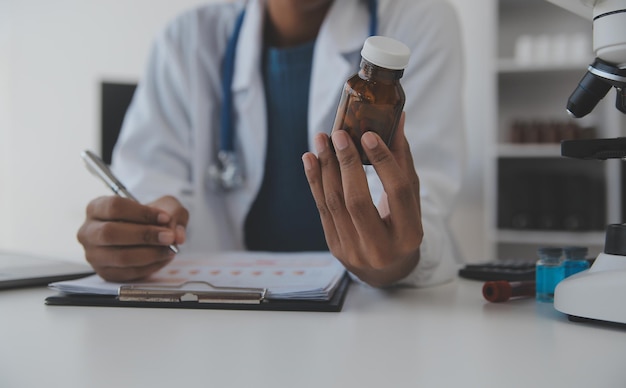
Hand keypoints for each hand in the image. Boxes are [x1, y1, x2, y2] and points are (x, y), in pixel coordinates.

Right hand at [77, 195, 188, 281]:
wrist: (143, 233)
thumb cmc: (150, 217)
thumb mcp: (164, 206)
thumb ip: (174, 214)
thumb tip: (177, 235)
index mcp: (96, 207)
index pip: (115, 207)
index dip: (142, 213)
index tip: (165, 218)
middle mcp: (88, 231)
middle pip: (111, 233)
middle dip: (144, 235)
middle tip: (168, 237)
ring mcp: (94, 255)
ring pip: (120, 257)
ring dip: (150, 254)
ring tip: (170, 249)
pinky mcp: (105, 273)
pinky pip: (128, 273)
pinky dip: (150, 267)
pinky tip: (163, 258)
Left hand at [302, 113, 421, 286]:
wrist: (386, 269)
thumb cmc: (401, 226)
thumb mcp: (410, 199)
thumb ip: (403, 162)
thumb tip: (397, 120)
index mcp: (409, 235)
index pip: (398, 192)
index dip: (383, 161)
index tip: (369, 134)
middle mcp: (381, 248)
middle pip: (358, 201)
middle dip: (347, 163)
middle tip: (339, 134)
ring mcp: (354, 251)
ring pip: (335, 203)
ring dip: (326, 167)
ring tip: (322, 139)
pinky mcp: (335, 247)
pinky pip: (322, 209)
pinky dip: (315, 181)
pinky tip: (311, 159)